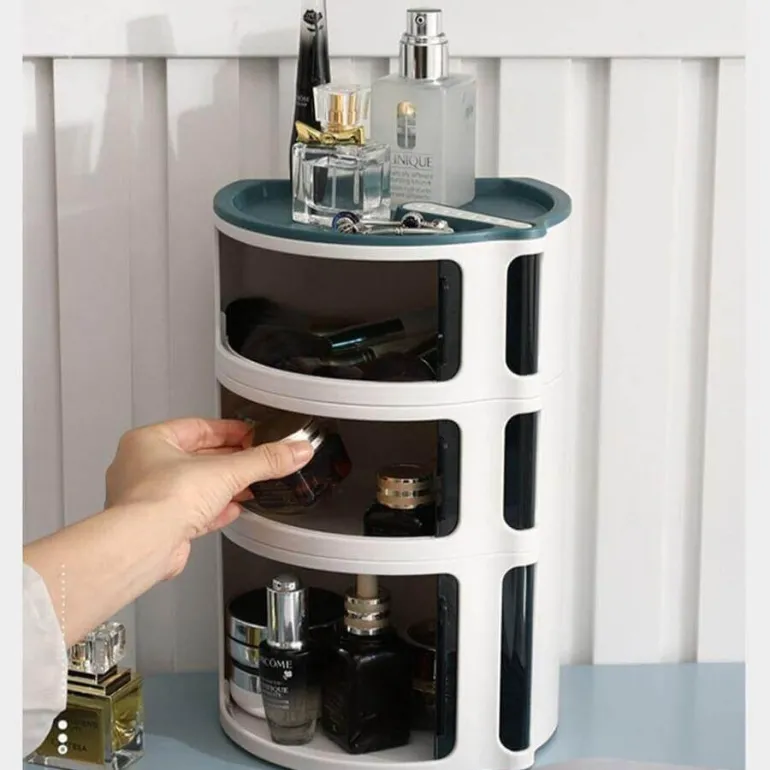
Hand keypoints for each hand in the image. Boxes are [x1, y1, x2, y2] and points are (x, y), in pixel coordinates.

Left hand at [105, 417, 313, 577]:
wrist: (144, 544)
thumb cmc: (161, 498)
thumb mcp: (227, 470)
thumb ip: (265, 460)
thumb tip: (295, 450)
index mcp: (149, 441)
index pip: (198, 427)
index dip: (230, 431)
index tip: (252, 435)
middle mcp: (142, 468)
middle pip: (197, 457)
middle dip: (230, 460)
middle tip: (255, 459)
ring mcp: (148, 498)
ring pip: (193, 486)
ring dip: (223, 486)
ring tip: (247, 484)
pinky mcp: (158, 526)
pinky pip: (190, 512)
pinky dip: (213, 510)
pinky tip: (229, 510)